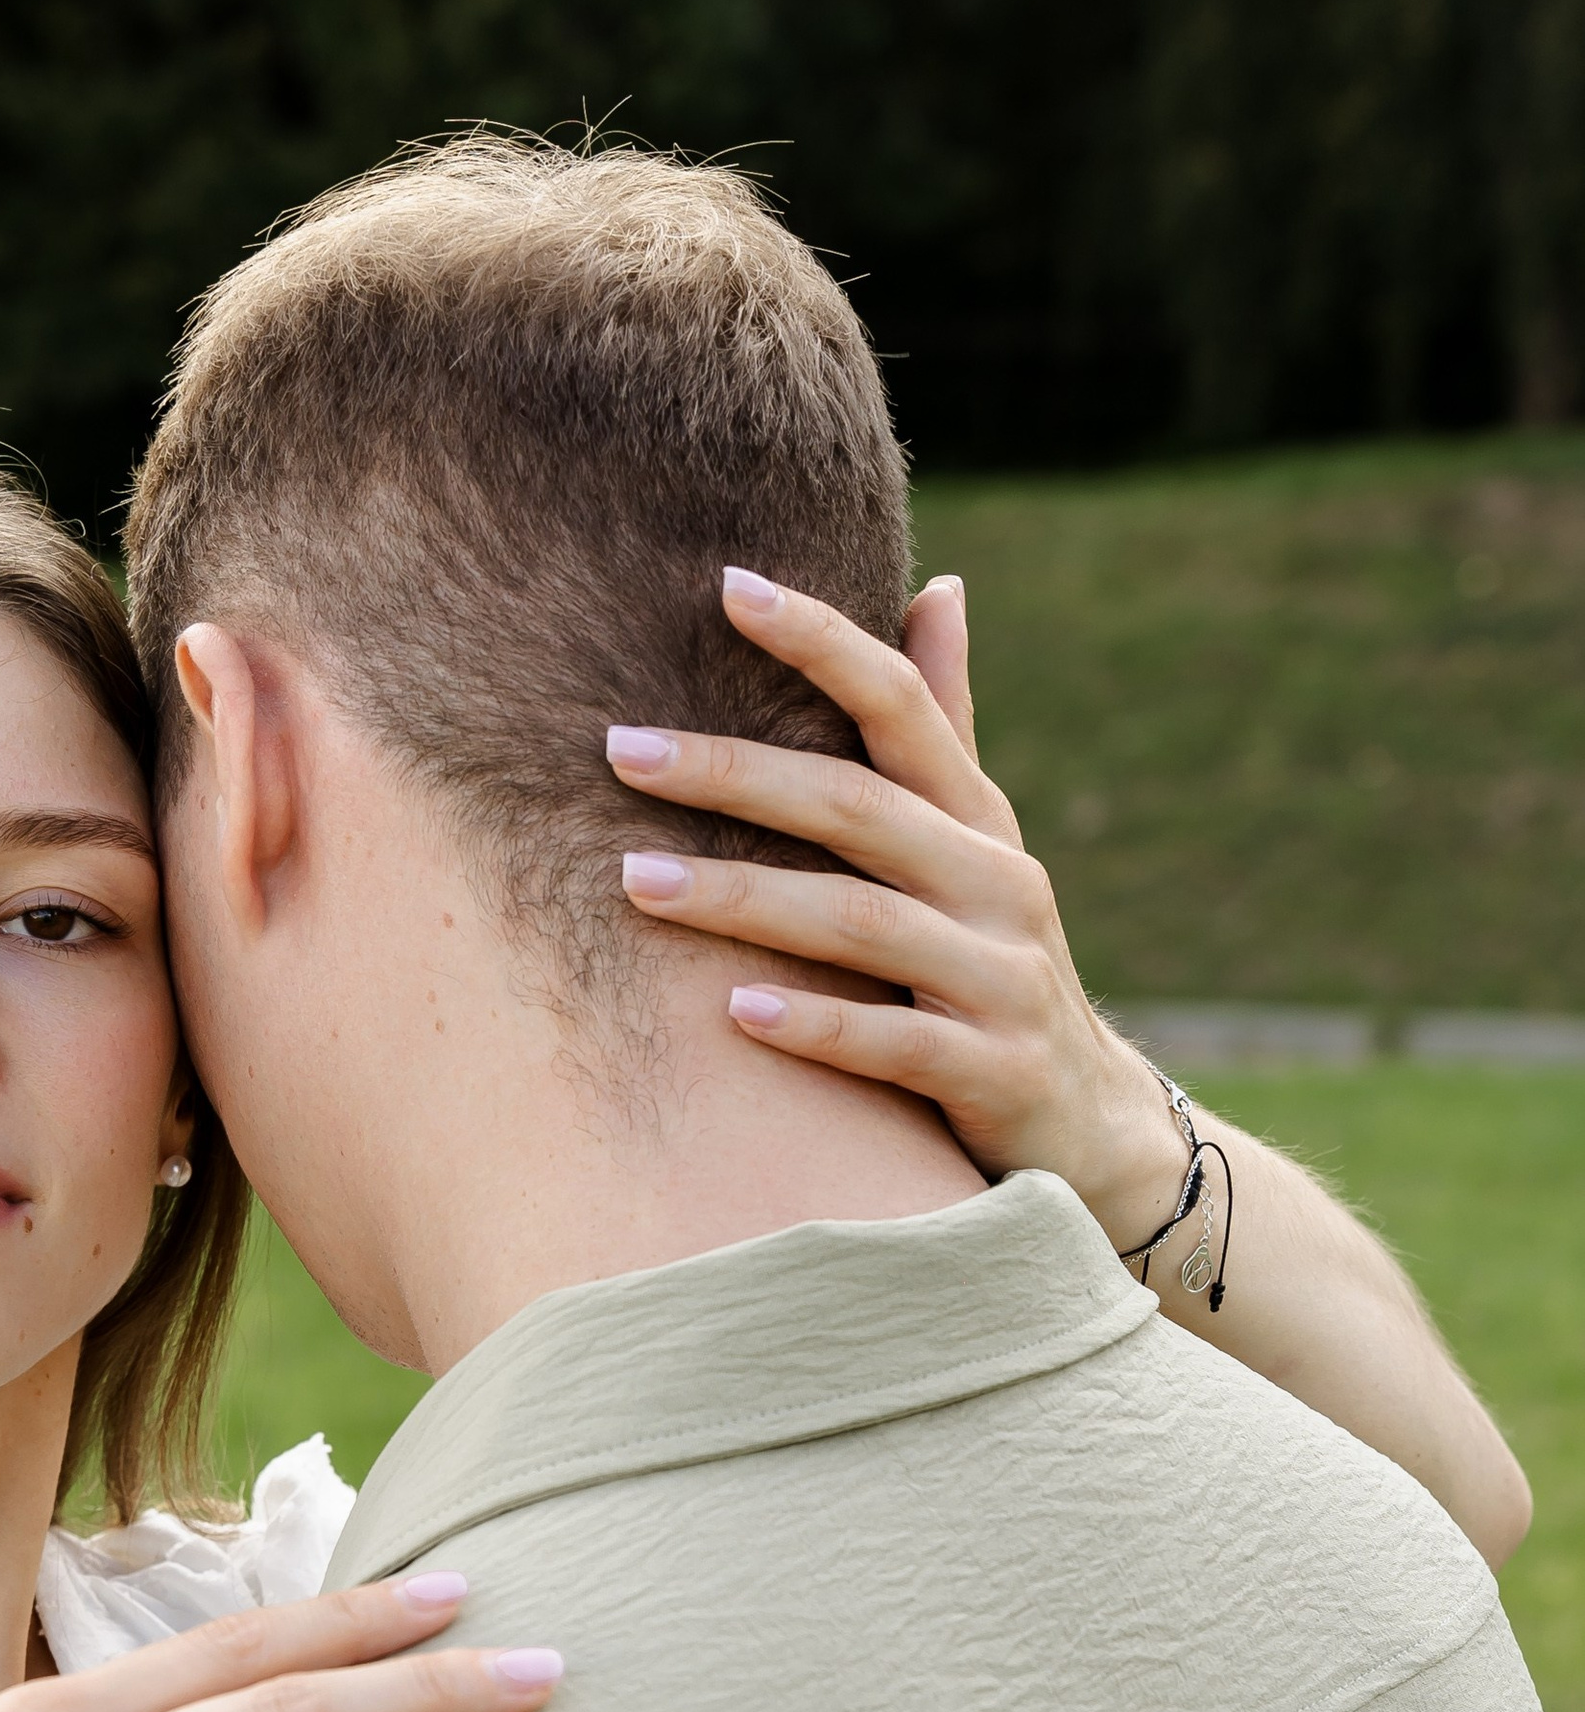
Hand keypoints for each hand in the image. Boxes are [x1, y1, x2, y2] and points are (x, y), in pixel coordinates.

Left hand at [606, 569, 1189, 1257]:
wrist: (1090, 1125)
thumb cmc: (993, 971)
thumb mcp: (978, 851)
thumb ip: (945, 732)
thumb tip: (940, 588)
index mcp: (978, 822)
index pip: (902, 704)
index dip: (823, 642)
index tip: (728, 586)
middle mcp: (995, 884)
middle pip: (856, 808)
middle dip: (735, 773)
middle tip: (621, 750)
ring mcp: (1000, 980)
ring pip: (863, 923)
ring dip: (747, 901)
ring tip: (638, 884)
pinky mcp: (994, 1073)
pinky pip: (896, 1045)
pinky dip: (818, 1025)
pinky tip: (735, 1014)